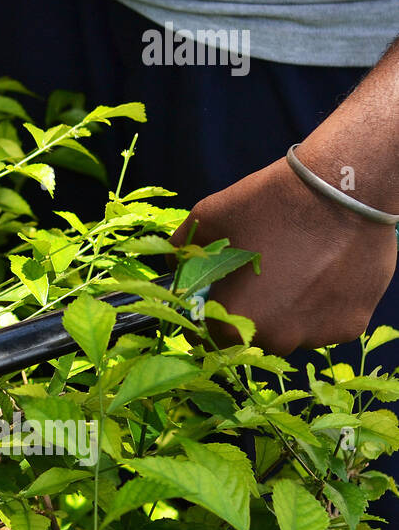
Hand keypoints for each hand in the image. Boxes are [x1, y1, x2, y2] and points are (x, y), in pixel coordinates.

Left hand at [171, 156, 397, 354]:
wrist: (347, 190)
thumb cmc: (271, 204)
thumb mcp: (208, 219)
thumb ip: (184, 251)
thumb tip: (177, 264)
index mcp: (233, 322)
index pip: (206, 336)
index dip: (204, 317)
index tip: (211, 297)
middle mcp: (276, 339)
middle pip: (250, 334)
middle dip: (247, 309)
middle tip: (257, 274)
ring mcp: (317, 336)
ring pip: (290, 330)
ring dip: (285, 309)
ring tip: (294, 268)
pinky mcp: (351, 325)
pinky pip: (323, 322)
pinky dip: (319, 304)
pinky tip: (322, 271)